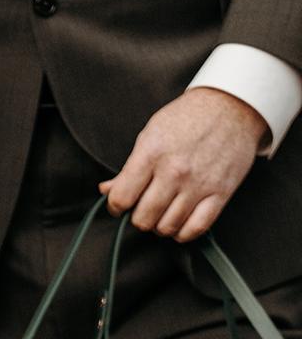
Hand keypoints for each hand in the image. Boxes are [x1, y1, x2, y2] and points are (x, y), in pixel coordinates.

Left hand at [101, 87, 267, 241]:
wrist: (231, 105)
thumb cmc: (187, 118)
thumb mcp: (151, 133)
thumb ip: (129, 167)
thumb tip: (106, 190)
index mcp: (152, 153)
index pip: (122, 198)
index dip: (116, 206)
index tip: (120, 204)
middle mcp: (174, 171)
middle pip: (143, 219)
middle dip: (139, 217)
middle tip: (145, 206)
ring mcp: (199, 184)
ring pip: (167, 228)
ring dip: (160, 225)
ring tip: (163, 212)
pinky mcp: (220, 193)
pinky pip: (195, 229)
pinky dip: (182, 233)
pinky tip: (179, 222)